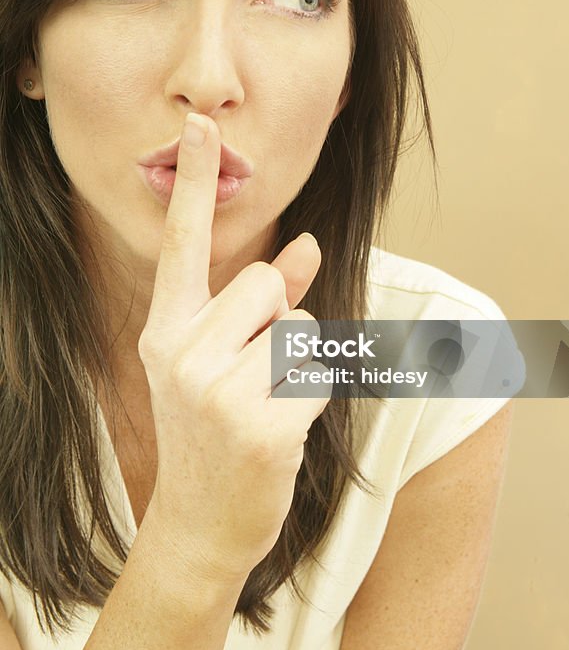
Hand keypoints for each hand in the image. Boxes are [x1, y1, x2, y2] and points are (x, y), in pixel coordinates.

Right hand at [137, 113, 330, 585]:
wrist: (201, 525)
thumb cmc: (216, 431)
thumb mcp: (223, 362)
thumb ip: (268, 301)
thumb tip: (306, 244)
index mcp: (166, 330)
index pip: (182, 243)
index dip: (192, 181)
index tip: (200, 124)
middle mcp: (181, 352)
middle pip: (268, 281)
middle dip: (279, 319)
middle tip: (254, 377)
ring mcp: (215, 392)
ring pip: (302, 326)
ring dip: (301, 363)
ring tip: (266, 405)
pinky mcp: (259, 426)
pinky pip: (322, 372)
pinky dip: (316, 397)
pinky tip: (283, 432)